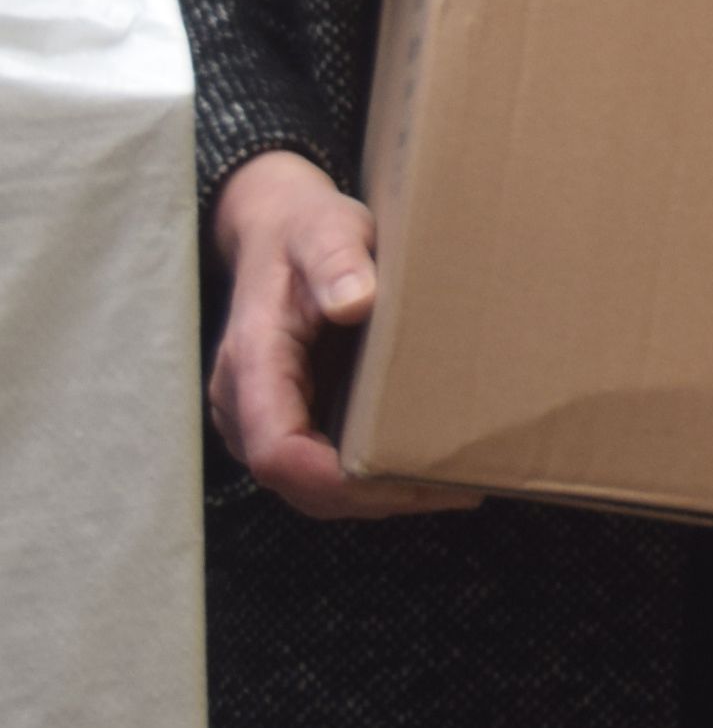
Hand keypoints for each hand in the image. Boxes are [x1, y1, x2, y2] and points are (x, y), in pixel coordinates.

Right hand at [209, 149, 477, 521]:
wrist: (283, 229)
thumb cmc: (306, 231)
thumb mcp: (325, 229)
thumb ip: (337, 260)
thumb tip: (354, 302)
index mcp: (251, 363)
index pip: (276, 450)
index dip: (331, 478)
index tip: (398, 480)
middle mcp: (246, 402)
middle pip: (297, 482)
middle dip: (370, 497)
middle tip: (451, 489)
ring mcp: (266, 414)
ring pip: (310, 485)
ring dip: (375, 496)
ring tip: (451, 485)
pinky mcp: (291, 414)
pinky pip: (321, 464)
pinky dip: (369, 478)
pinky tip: (426, 468)